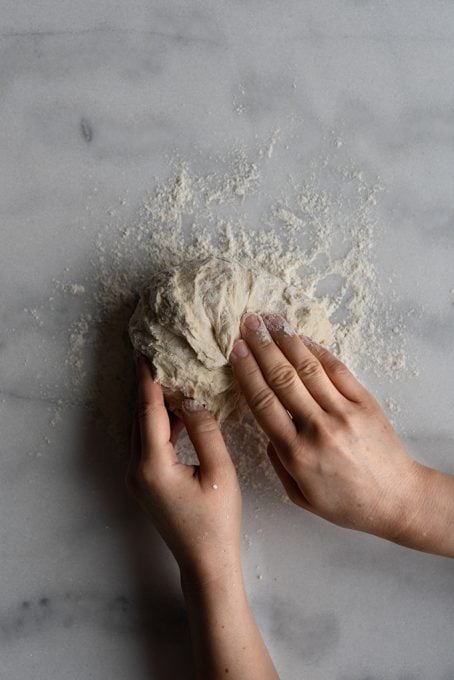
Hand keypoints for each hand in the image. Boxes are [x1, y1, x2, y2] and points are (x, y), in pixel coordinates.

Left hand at [128, 357, 278, 678]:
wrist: (206, 562)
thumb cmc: (217, 521)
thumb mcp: (219, 471)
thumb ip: (204, 430)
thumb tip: (191, 398)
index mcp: (153, 464)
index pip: (147, 411)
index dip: (148, 381)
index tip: (146, 353)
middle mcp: (137, 469)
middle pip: (139, 418)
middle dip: (147, 387)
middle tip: (158, 357)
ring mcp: (138, 477)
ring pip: (142, 430)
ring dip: (153, 405)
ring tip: (169, 377)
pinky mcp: (146, 482)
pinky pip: (148, 443)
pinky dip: (159, 424)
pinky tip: (176, 411)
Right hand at [229, 313, 428, 547]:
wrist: (396, 499)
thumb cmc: (346, 502)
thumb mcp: (299, 495)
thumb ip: (278, 461)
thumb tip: (268, 429)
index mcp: (297, 453)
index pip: (264, 403)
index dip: (247, 372)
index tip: (235, 350)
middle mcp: (318, 428)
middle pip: (282, 378)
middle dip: (262, 347)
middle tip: (247, 323)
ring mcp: (344, 412)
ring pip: (308, 369)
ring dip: (287, 341)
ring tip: (271, 320)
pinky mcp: (365, 403)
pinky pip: (337, 370)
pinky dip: (318, 351)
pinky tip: (302, 338)